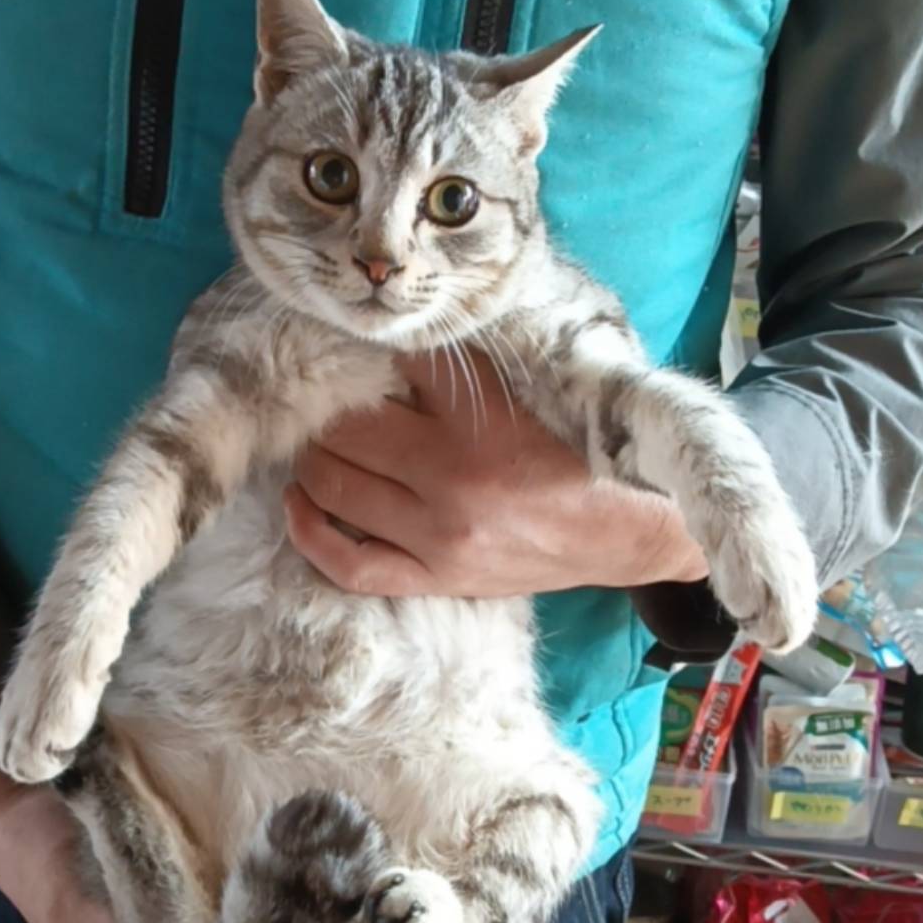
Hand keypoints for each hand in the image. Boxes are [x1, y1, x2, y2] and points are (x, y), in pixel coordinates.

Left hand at [285, 351, 708, 596]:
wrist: (624, 533)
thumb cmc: (579, 454)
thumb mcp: (531, 393)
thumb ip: (464, 371)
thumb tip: (389, 344)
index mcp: (480, 425)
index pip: (395, 370)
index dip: (372, 352)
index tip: (360, 345)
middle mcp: (452, 482)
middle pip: (347, 431)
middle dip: (330, 406)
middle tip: (327, 394)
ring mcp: (439, 538)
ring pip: (335, 488)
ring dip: (314, 457)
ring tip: (317, 439)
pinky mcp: (436, 579)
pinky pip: (350, 564)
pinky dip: (311, 531)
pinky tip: (298, 500)